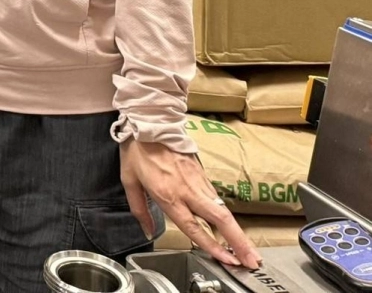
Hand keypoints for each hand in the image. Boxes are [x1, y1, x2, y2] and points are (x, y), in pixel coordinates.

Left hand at [120, 138, 260, 269]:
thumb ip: (139, 209)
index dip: (212, 246)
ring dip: (238, 231)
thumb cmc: (137, 151)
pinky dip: (226, 215)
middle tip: (253, 260)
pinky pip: (216, 198)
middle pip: (220, 219)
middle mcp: (188, 190)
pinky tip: (231, 227)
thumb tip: (146, 230)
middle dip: (239, 242)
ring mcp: (198, 181)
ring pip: (223, 209)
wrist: (150, 122)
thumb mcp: (129, 181)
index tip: (227, 260)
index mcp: (168, 194)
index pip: (193, 227)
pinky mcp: (202, 173)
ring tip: (249, 250)